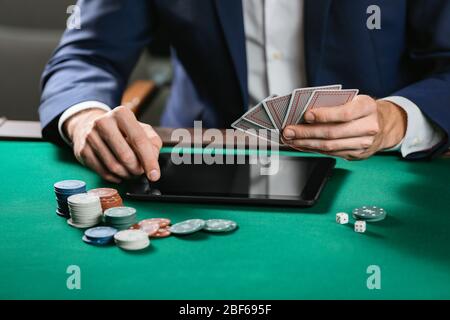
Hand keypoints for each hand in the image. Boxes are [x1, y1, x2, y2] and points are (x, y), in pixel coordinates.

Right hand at [65, 106, 161, 182]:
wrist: (90, 126)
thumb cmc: (122, 130)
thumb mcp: (142, 129)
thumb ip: (153, 143)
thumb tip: (152, 161)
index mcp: (122, 114)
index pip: (139, 140)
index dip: (149, 161)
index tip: (154, 176)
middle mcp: (104, 122)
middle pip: (126, 156)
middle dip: (137, 169)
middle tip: (140, 172)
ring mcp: (90, 136)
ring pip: (114, 166)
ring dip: (126, 174)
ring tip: (131, 172)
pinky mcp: (83, 150)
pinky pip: (103, 172)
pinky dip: (115, 177)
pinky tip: (119, 175)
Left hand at [282, 95, 406, 159]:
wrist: (382, 125)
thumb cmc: (360, 109)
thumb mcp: (353, 100)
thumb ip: (334, 103)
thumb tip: (305, 112)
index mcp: (368, 107)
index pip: (345, 113)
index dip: (324, 115)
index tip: (306, 115)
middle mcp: (369, 127)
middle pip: (333, 133)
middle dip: (307, 133)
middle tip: (289, 131)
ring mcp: (363, 144)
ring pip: (330, 146)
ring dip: (306, 143)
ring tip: (291, 139)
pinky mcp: (356, 155)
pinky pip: (331, 153)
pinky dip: (313, 149)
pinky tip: (302, 144)